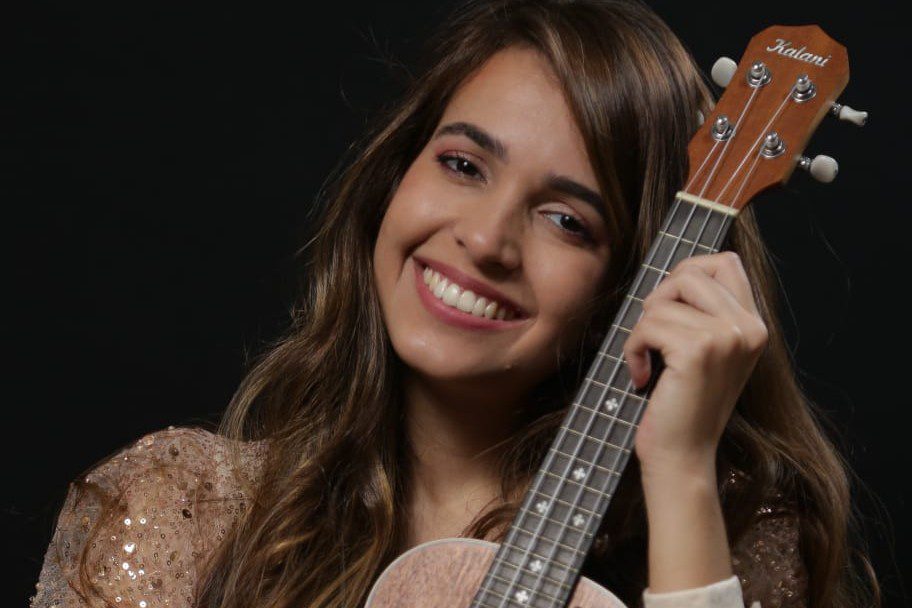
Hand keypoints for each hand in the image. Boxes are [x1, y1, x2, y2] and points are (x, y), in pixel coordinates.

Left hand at [623, 251, 768, 475]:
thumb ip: (702, 312)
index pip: (726, 261)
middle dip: (660, 299)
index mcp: (754, 325)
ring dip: (642, 330)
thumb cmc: (683, 404)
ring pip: (663, 300)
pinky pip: (647, 325)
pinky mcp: (698, 350)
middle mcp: (749, 328)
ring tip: (650, 360)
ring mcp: (727, 338)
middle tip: (655, 335)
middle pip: (691, 272)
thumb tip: (677, 272)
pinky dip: (633, 348)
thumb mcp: (705, 351)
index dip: (688, 272)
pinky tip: (643, 374)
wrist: (682, 456)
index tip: (671, 306)